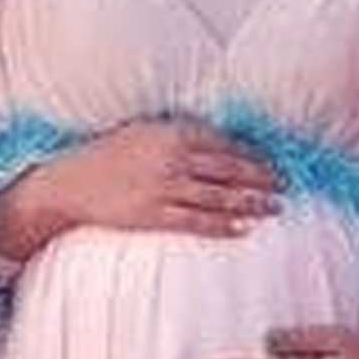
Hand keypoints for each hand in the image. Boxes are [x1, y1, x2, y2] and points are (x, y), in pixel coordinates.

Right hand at [0, 117, 281, 261]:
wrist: (71, 182)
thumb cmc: (110, 153)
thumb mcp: (145, 130)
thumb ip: (180, 133)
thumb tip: (220, 140)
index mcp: (172, 131)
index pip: (225, 144)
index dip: (254, 155)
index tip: (274, 162)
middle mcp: (172, 158)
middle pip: (230, 170)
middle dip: (262, 178)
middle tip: (287, 185)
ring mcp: (162, 188)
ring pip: (219, 197)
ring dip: (251, 203)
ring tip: (275, 208)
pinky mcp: (152, 215)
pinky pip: (196, 222)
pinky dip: (223, 225)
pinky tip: (243, 228)